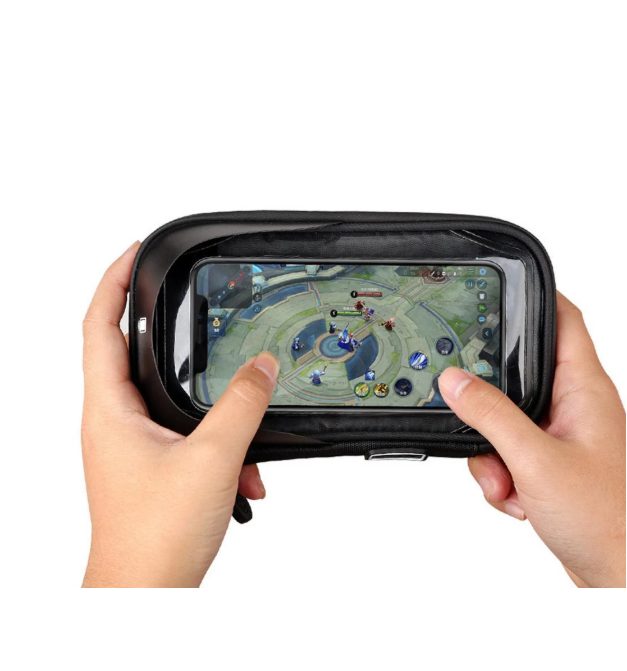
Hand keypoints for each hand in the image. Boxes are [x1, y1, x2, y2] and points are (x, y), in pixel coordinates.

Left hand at [81, 243, 278, 586]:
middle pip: (132, 354)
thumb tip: (262, 367)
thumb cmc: (154, 539)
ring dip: (210, 406)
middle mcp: (114, 423)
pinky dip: (220, 443)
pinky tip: (246, 474)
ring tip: (244, 423)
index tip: (133, 253)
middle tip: (189, 305)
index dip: (113, 281)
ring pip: (170, 400)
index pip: (98, 325)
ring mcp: (132, 446)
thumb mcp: (213, 457)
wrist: (145, 596)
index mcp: (110, 410)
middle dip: (166, 332)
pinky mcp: (153, 467)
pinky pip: (187, 435)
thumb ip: (242, 404)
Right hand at [439, 293, 625, 586]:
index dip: (536, 297)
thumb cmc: (606, 520)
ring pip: (502, 420)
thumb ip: (490, 415)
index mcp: (584, 389)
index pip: (564, 319)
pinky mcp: (546, 464)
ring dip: (491, 452)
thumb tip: (454, 381)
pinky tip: (517, 499)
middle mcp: (573, 407)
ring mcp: (559, 436)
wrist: (618, 577)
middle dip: (488, 404)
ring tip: (509, 480)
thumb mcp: (534, 461)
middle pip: (516, 375)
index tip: (499, 291)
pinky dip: (501, 476)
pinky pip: (505, 453)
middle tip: (479, 420)